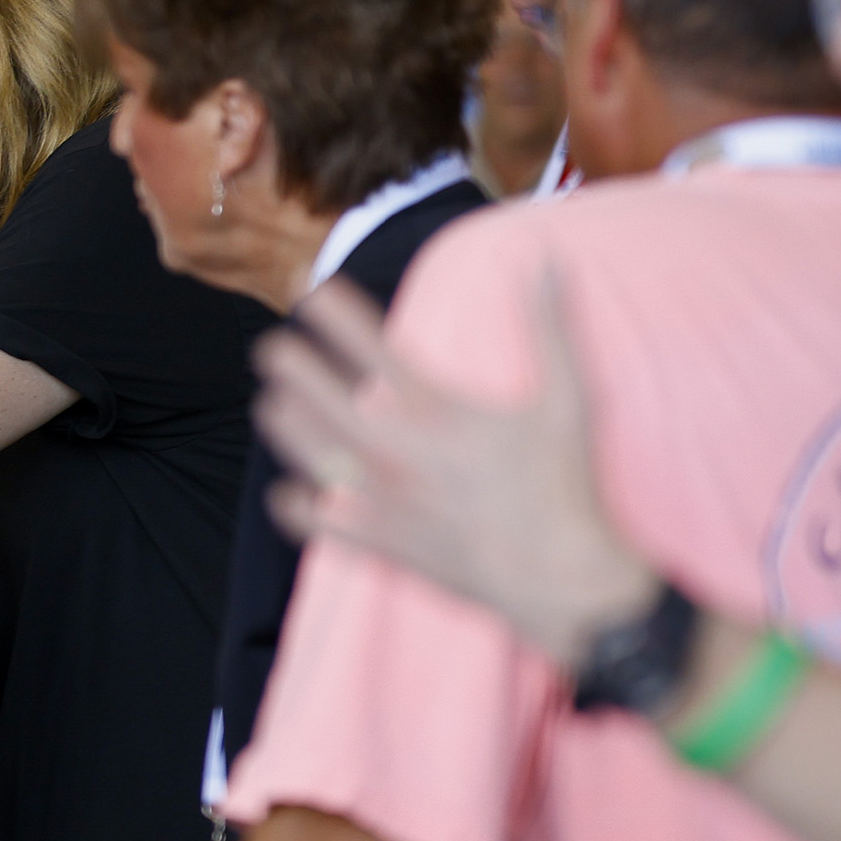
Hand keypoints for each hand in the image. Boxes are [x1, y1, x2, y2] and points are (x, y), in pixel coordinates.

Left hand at [256, 273, 661, 670]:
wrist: (564, 581)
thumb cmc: (566, 486)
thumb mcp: (569, 401)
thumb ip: (552, 327)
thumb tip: (548, 260)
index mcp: (445, 417)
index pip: (378, 354)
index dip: (339, 319)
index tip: (313, 292)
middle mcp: (407, 457)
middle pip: (329, 404)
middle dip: (294, 371)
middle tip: (271, 348)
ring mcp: (391, 504)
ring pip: (316, 461)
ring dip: (289, 430)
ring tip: (272, 405)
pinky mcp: (387, 547)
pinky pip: (323, 526)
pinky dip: (299, 509)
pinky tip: (291, 492)